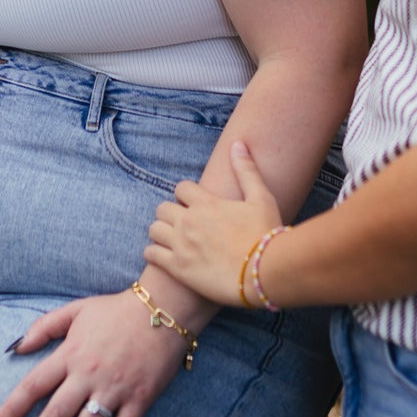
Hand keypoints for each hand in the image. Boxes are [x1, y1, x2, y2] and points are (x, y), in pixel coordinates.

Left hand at [0, 290, 191, 416]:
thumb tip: (15, 348)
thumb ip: (44, 327)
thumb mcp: (75, 310)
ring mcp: (115, 390)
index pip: (32, 387)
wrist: (165, 307)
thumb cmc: (116, 310)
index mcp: (70, 354)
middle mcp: (88, 375)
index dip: (10, 411)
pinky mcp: (140, 400)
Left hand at [145, 139, 281, 308]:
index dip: (186, 195)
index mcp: (206, 202)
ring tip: (171, 239)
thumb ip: (246, 170)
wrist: (265, 272)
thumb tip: (238, 144)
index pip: (181, 188)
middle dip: (171, 213)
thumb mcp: (261, 198)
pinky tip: (164, 257)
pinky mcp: (178, 268)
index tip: (194, 205)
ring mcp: (181, 245)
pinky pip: (151, 254)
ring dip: (161, 232)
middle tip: (182, 223)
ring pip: (153, 229)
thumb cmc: (265, 234)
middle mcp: (189, 221)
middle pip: (162, 208)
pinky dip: (153, 253)